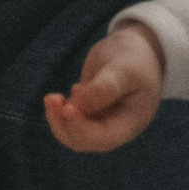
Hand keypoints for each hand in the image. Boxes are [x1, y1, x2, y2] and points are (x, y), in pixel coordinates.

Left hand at [45, 23, 165, 152]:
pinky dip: (60, 111)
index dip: (81, 128)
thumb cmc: (135, 59)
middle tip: (52, 98)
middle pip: (83, 141)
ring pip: (73, 133)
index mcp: (128, 124)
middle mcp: (114, 127)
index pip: (102, 138)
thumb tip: (76, 105)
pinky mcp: (89, 110)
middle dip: (65, 124)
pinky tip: (62, 95)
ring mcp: (101, 120)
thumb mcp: (125, 70)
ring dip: (58, 118)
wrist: (137, 48)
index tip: (67, 108)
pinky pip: (71, 120)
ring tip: (52, 97)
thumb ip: (104, 88)